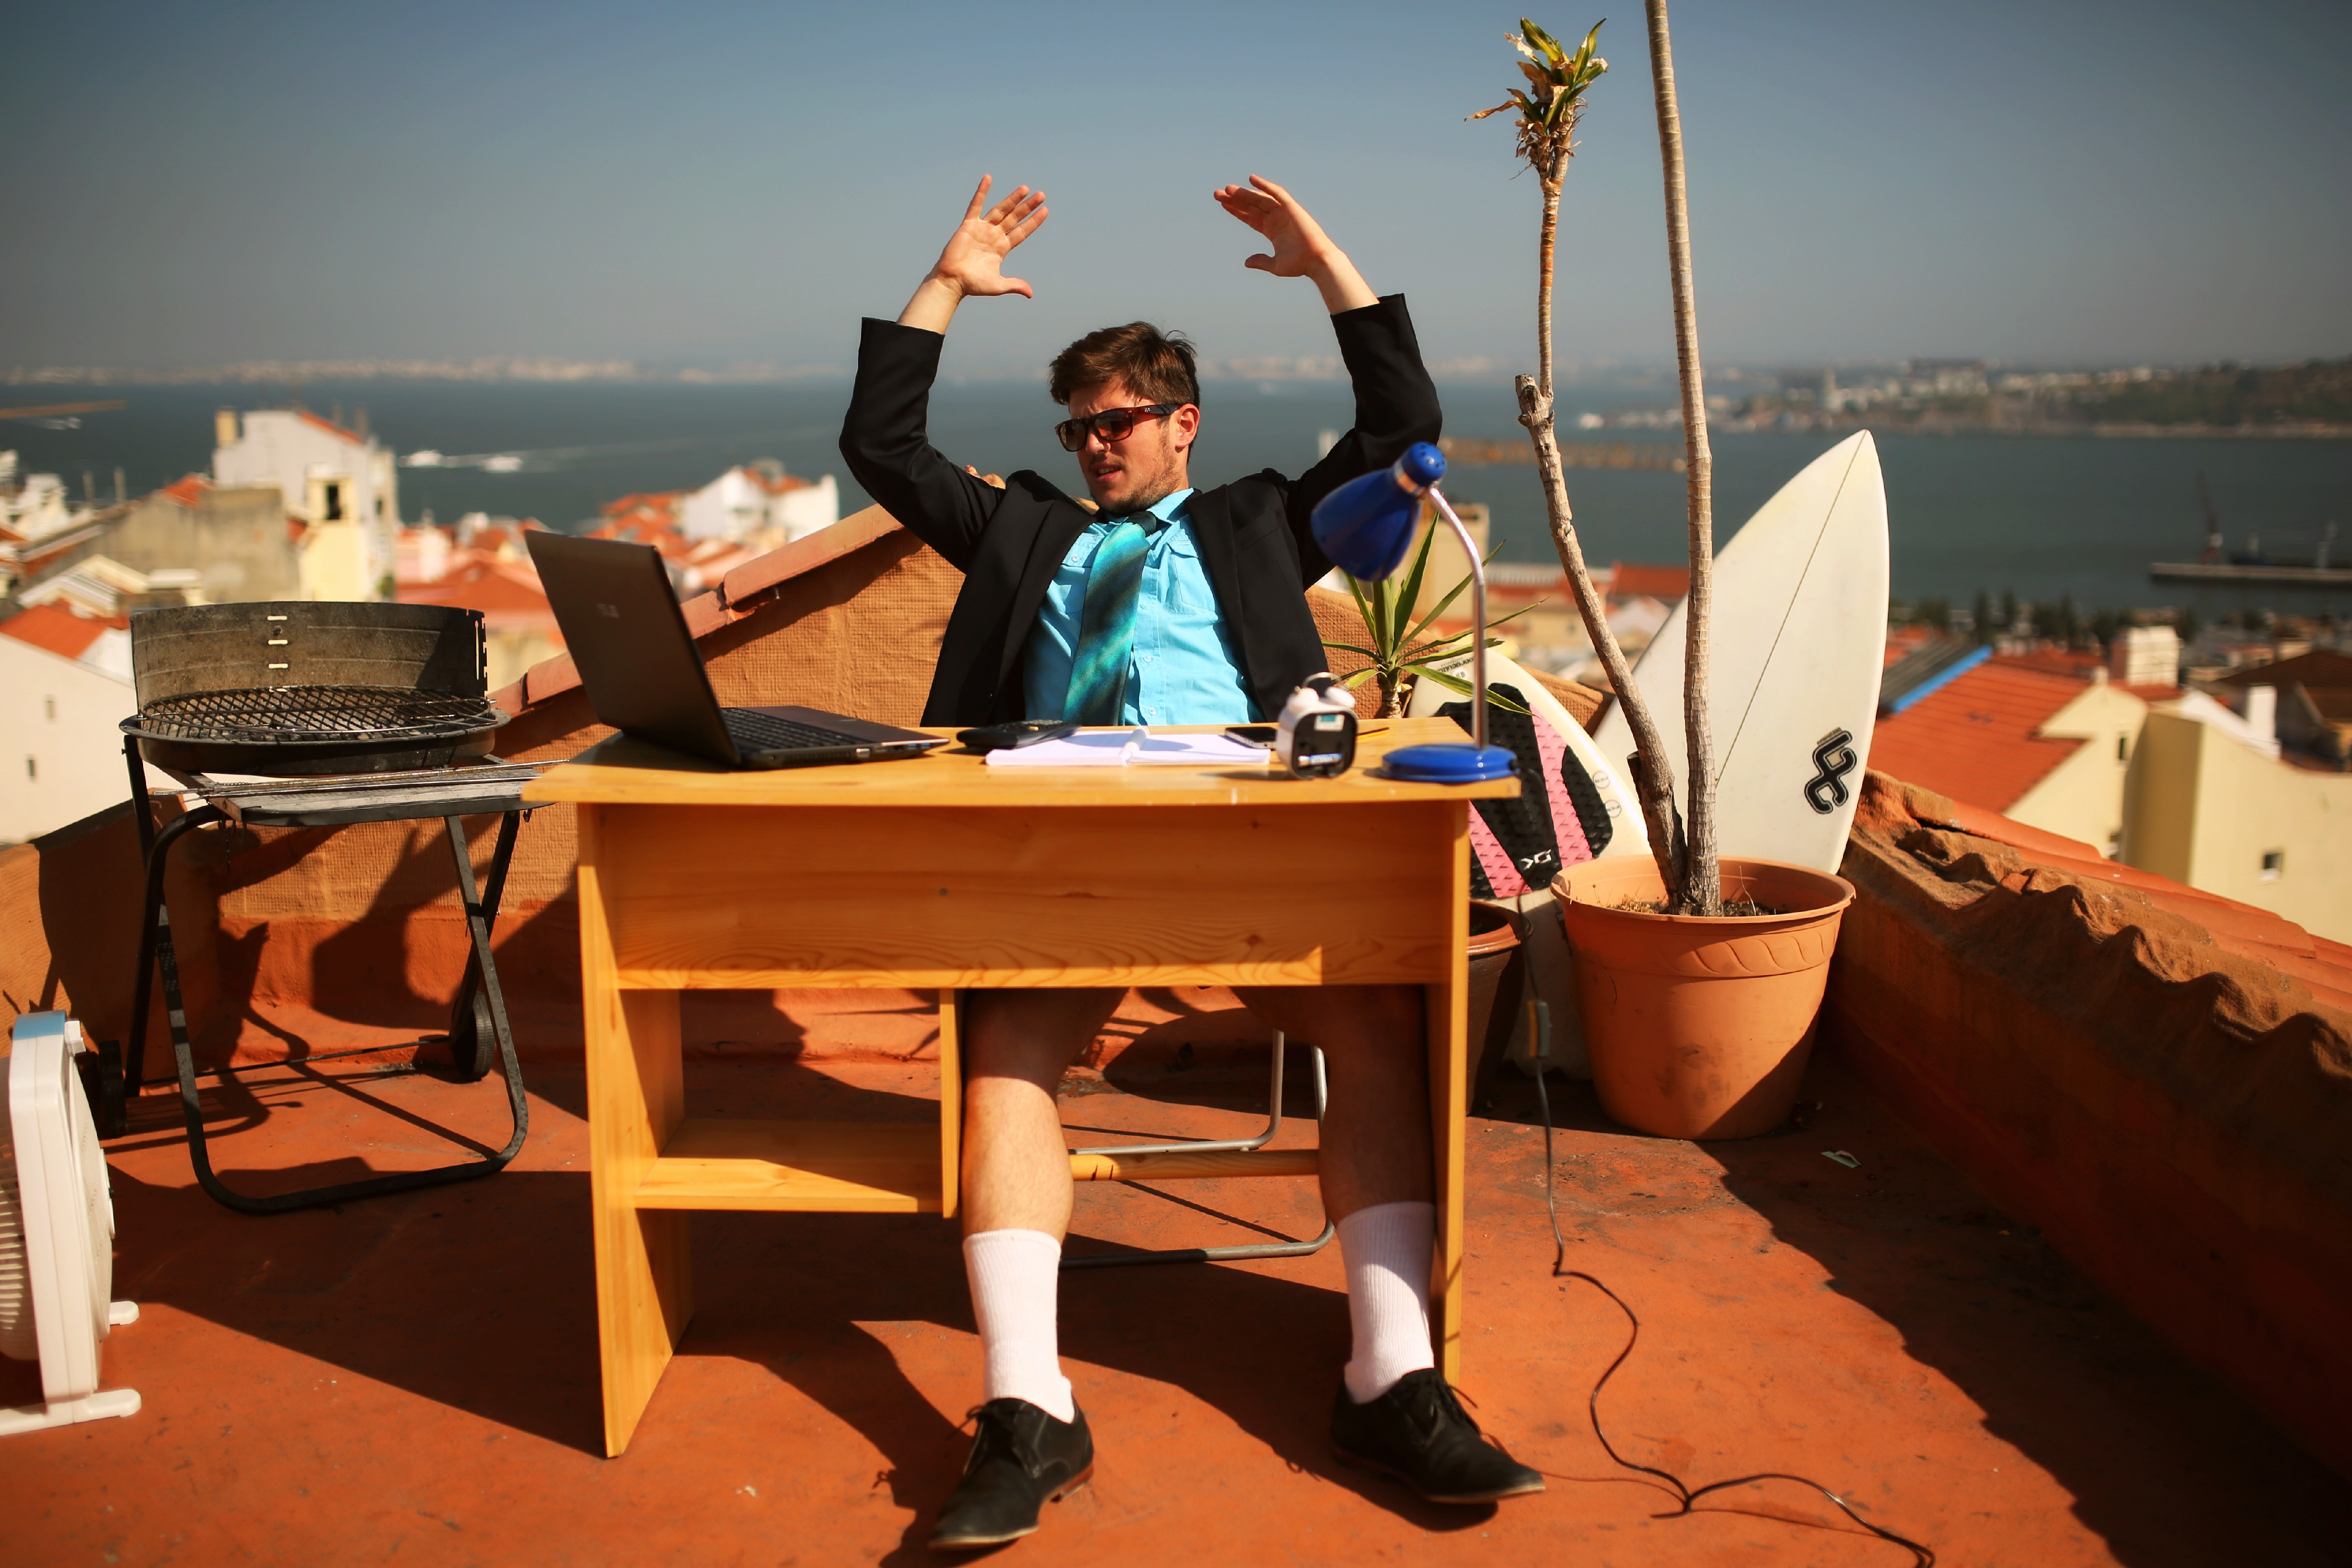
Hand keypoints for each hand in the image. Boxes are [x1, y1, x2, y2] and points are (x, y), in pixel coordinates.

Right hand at [899, 175, 1046, 331]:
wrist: (953, 281)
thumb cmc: (973, 284)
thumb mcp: (998, 285)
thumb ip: (1014, 285)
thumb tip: (1030, 293)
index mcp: (1002, 248)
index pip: (1022, 231)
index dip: (1033, 222)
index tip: (1045, 211)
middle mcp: (994, 235)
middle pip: (1015, 217)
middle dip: (1027, 207)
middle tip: (1041, 195)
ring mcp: (982, 228)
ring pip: (1001, 210)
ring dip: (1012, 199)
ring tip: (1026, 188)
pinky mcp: (969, 225)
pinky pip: (976, 205)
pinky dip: (982, 192)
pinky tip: (988, 178)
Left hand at [1212, 175, 1375, 312]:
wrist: (1316, 262)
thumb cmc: (1299, 265)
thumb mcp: (1275, 265)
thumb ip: (1260, 261)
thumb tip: (1246, 262)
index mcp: (1271, 230)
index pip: (1249, 217)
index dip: (1236, 210)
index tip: (1222, 204)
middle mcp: (1276, 218)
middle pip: (1251, 206)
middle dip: (1234, 199)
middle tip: (1217, 193)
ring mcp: (1283, 212)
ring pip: (1260, 199)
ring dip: (1244, 193)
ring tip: (1228, 189)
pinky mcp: (1291, 208)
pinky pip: (1277, 194)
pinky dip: (1265, 186)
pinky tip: (1252, 179)